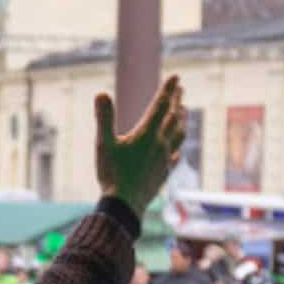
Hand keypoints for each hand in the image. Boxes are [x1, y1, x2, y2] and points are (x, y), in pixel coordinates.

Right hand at [95, 75, 185, 219]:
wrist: (124, 205)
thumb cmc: (112, 174)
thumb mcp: (103, 144)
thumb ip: (104, 118)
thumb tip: (101, 94)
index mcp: (147, 134)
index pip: (161, 106)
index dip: (168, 90)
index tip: (176, 77)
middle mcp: (160, 144)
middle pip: (174, 118)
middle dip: (177, 102)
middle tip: (181, 90)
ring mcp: (164, 159)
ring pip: (178, 135)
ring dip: (182, 122)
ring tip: (183, 114)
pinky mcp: (163, 173)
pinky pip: (174, 156)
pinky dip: (176, 147)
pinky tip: (175, 150)